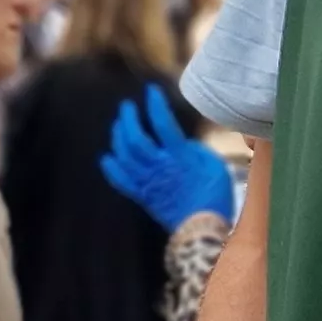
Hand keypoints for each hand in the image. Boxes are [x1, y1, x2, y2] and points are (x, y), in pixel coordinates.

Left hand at [99, 86, 235, 232]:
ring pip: (124, 156)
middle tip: (126, 107)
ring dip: (118, 137)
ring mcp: (147, 182)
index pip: (162, 124)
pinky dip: (111, 168)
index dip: (154, 105)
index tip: (150, 91)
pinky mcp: (141, 196)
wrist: (203, 228)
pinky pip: (120, 180)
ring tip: (118, 125)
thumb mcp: (214, 164)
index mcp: (179, 156)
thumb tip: (180, 144)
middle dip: (128, 119)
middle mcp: (159, 167)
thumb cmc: (214, 195)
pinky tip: (107, 157)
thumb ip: (194, 150)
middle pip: (135, 139)